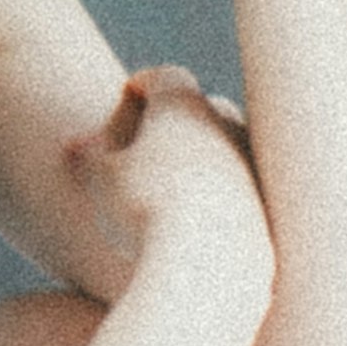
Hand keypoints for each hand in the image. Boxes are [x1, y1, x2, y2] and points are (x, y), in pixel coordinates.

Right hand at [72, 63, 272, 314]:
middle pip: (205, 107)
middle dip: (179, 120)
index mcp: (185, 104)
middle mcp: (229, 124)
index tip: (128, 98)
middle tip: (151, 142)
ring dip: (205, 158)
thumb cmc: (144, 213)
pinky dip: (224, 196)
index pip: (166, 77)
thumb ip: (88, 156)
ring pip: (230, 148)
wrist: (209, 268)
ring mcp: (255, 166)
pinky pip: (245, 191)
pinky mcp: (270, 207)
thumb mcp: (101, 182)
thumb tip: (76, 146)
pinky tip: (202, 221)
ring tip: (177, 184)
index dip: (144, 86)